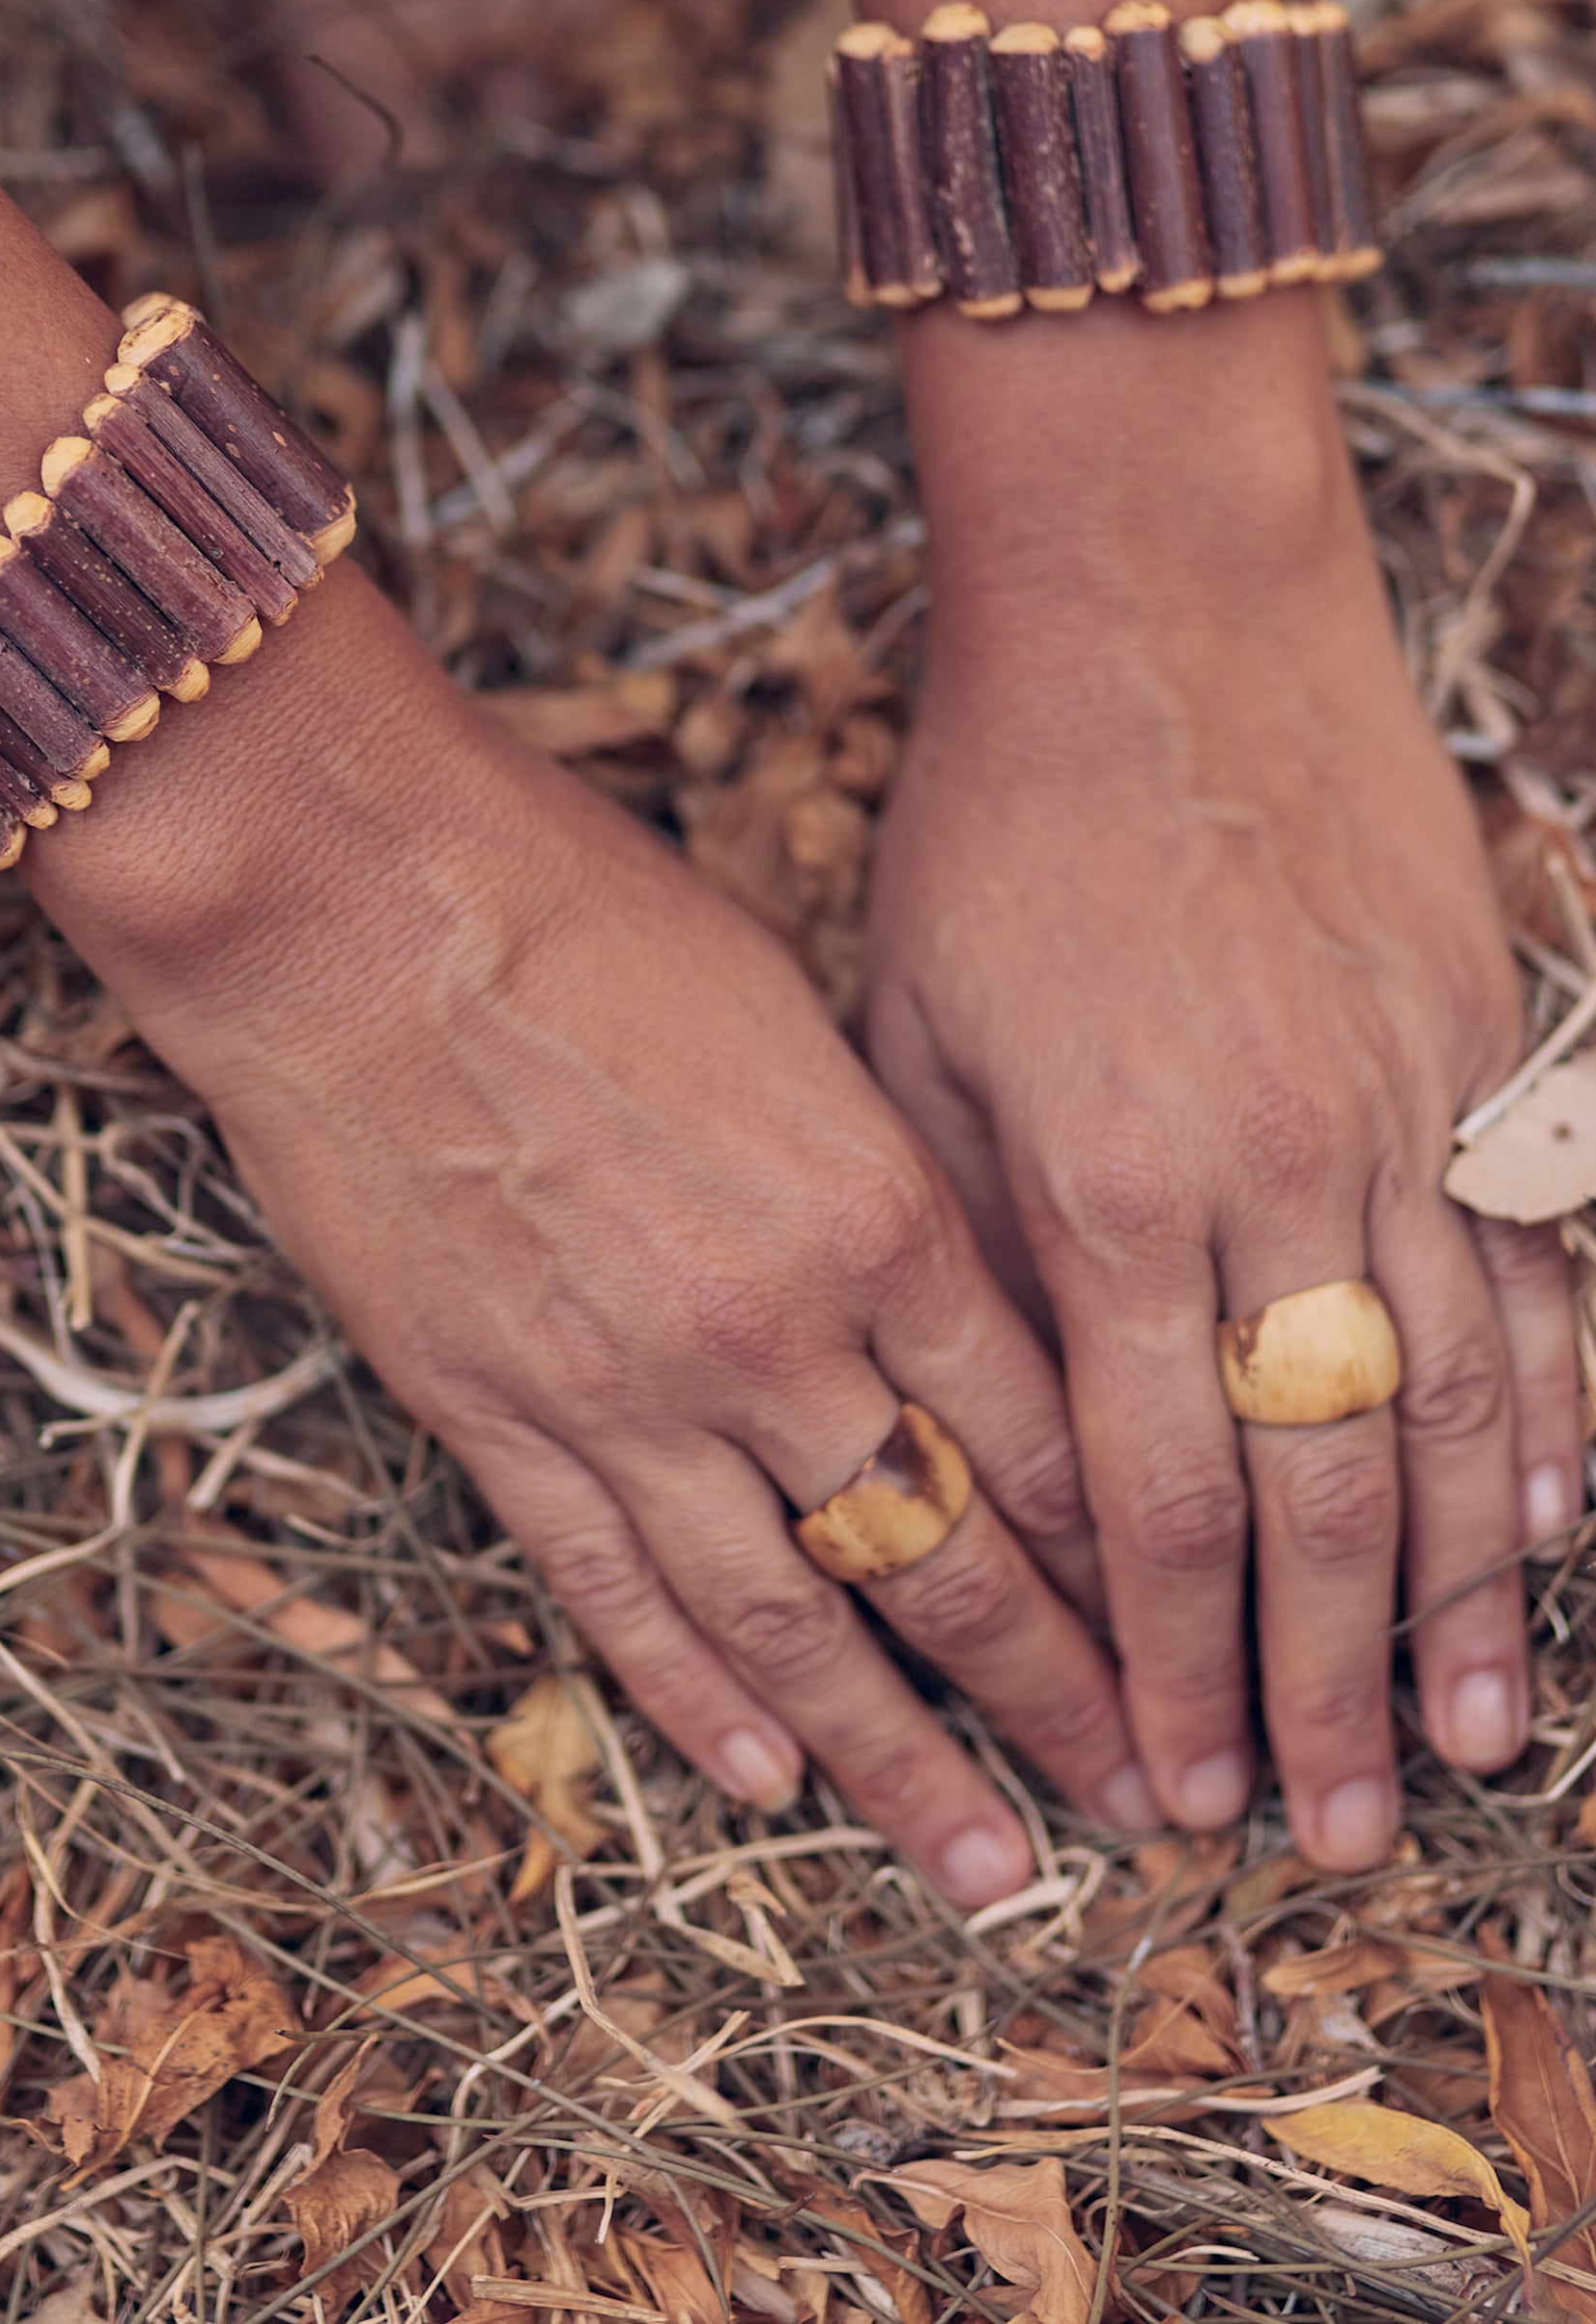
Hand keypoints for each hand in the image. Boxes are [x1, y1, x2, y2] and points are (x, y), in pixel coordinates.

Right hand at [33, 568, 1158, 1903]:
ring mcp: (626, 1390)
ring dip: (897, 1757)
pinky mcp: (493, 1415)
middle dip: (1054, 1691)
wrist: (355, 906)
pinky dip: (693, 1697)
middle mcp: (773, 1329)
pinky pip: (615, 1591)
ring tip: (985, 1867)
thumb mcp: (796, 1023)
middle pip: (945, 1553)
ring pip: (792, 1619)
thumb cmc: (587, 915)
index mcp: (875, 1210)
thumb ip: (881, 1182)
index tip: (1179, 1640)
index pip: (1036, 1434)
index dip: (1122, 1560)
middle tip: (1139, 1804)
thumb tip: (950, 1303)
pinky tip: (765, 1781)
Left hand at [866, 294, 1580, 1872]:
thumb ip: (978, 1239)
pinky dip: (1556, 1413)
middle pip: (1314, 1491)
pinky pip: (1534, 1266)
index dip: (1162, 1663)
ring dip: (1458, 1593)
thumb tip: (1014, 1436)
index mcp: (1103, 1189)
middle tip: (1333, 1837)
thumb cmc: (1003, 822)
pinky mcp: (1477, 1045)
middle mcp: (1269, 1175)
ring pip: (1452, 1406)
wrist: (1160, 611)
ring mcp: (1397, 1109)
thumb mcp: (916, 1034)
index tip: (1163, 1792)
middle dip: (1316, 1682)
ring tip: (1463, 1743)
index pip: (1150, 1495)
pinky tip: (1557, 1532)